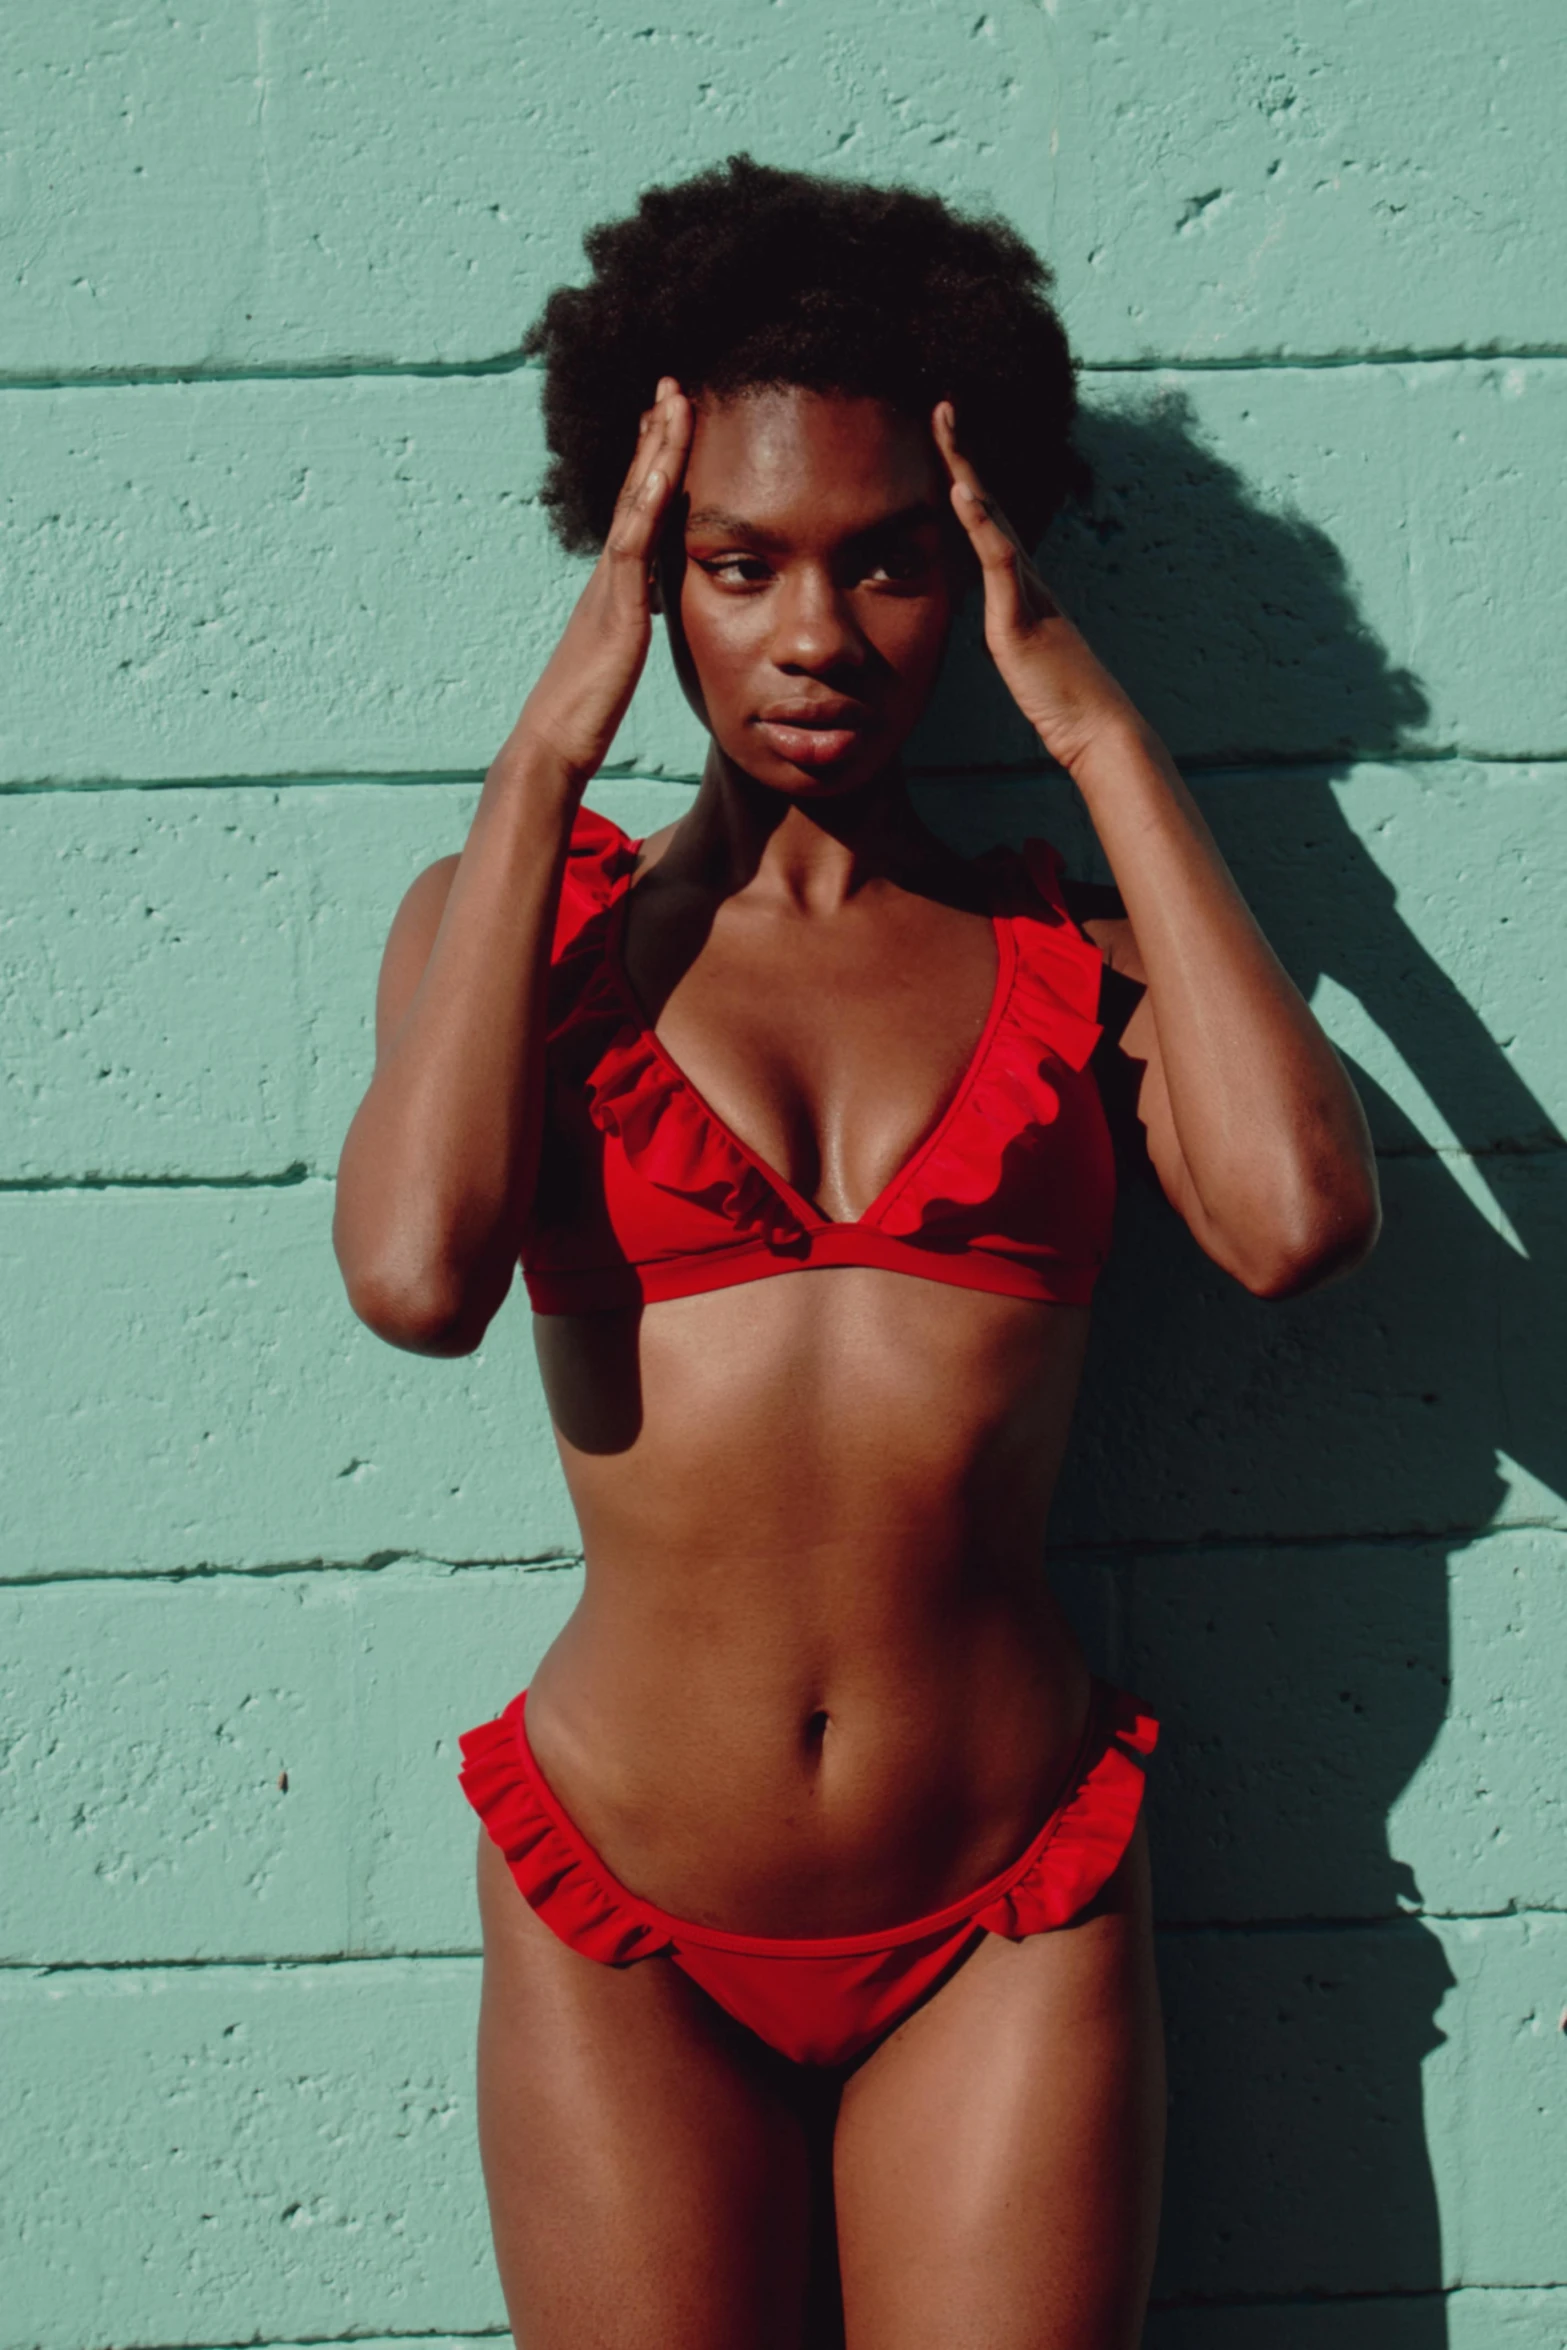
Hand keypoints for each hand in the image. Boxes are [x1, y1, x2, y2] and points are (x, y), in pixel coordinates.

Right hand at [512, 379, 693, 787]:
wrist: (553, 743)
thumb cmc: (582, 715)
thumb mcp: (617, 659)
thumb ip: (630, 627)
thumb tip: (645, 615)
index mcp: (612, 587)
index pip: (637, 514)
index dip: (651, 466)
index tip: (667, 423)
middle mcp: (608, 575)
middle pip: (634, 491)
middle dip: (653, 437)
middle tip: (669, 386)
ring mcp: (609, 584)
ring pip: (636, 500)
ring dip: (656, 447)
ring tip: (673, 397)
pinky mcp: (617, 604)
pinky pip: (636, 538)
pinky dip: (652, 495)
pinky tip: (668, 460)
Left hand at [932, 402, 1137, 774]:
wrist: (1097, 729)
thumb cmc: (1063, 701)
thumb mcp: (1024, 659)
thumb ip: (1011, 631)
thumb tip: (999, 625)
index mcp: (1021, 588)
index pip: (987, 525)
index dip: (965, 483)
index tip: (944, 444)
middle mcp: (1026, 578)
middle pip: (988, 504)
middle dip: (962, 454)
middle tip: (941, 406)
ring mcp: (1025, 593)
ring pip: (992, 518)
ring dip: (966, 469)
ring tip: (944, 424)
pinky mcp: (1019, 618)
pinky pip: (999, 563)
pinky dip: (981, 524)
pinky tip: (963, 490)